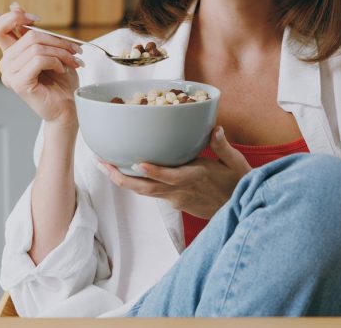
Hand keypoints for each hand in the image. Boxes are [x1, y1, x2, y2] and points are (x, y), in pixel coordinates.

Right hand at [0, 2, 82, 123]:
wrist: (67, 107)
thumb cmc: (61, 82)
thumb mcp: (50, 50)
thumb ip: (34, 32)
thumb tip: (15, 5)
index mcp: (11, 54)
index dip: (15, 17)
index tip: (36, 19)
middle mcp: (6, 64)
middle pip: (28, 35)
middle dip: (56, 40)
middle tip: (74, 48)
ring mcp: (10, 75)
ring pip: (36, 47)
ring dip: (60, 52)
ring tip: (71, 61)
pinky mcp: (19, 83)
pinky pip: (38, 60)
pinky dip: (56, 62)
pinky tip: (61, 70)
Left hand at [99, 126, 251, 218]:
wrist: (239, 211)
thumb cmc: (238, 184)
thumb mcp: (236, 163)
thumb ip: (222, 146)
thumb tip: (215, 129)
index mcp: (196, 177)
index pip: (171, 176)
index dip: (154, 171)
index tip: (137, 163)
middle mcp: (181, 190)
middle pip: (147, 188)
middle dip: (122, 178)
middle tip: (102, 164)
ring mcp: (176, 199)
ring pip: (145, 192)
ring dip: (123, 180)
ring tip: (104, 166)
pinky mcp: (175, 203)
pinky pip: (152, 193)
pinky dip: (137, 183)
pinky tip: (124, 172)